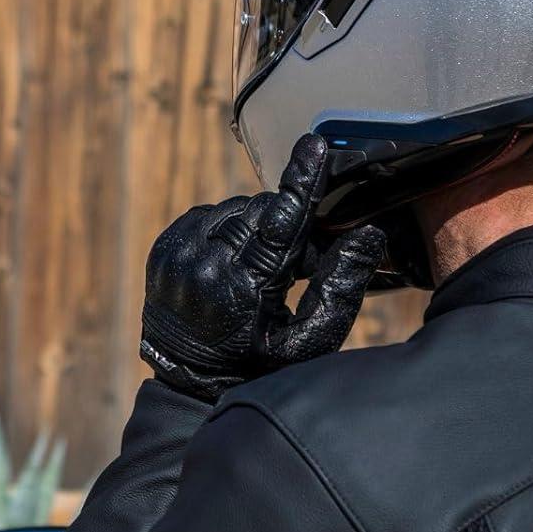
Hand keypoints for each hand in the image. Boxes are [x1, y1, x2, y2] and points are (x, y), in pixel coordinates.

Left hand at [140, 134, 385, 401]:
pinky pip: (207, 216)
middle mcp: (204, 266)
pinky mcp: (163, 250)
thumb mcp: (309, 343)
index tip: (316, 145)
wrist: (189, 385)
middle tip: (295, 264)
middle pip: (259, 211)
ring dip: (256, 226)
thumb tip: (368, 234)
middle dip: (285, 224)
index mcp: (242, 288)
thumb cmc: (259, 367)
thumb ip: (340, 288)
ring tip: (260, 269)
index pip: (280, 221)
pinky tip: (234, 260)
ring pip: (233, 209)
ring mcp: (177, 255)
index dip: (302, 181)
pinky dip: (227, 229)